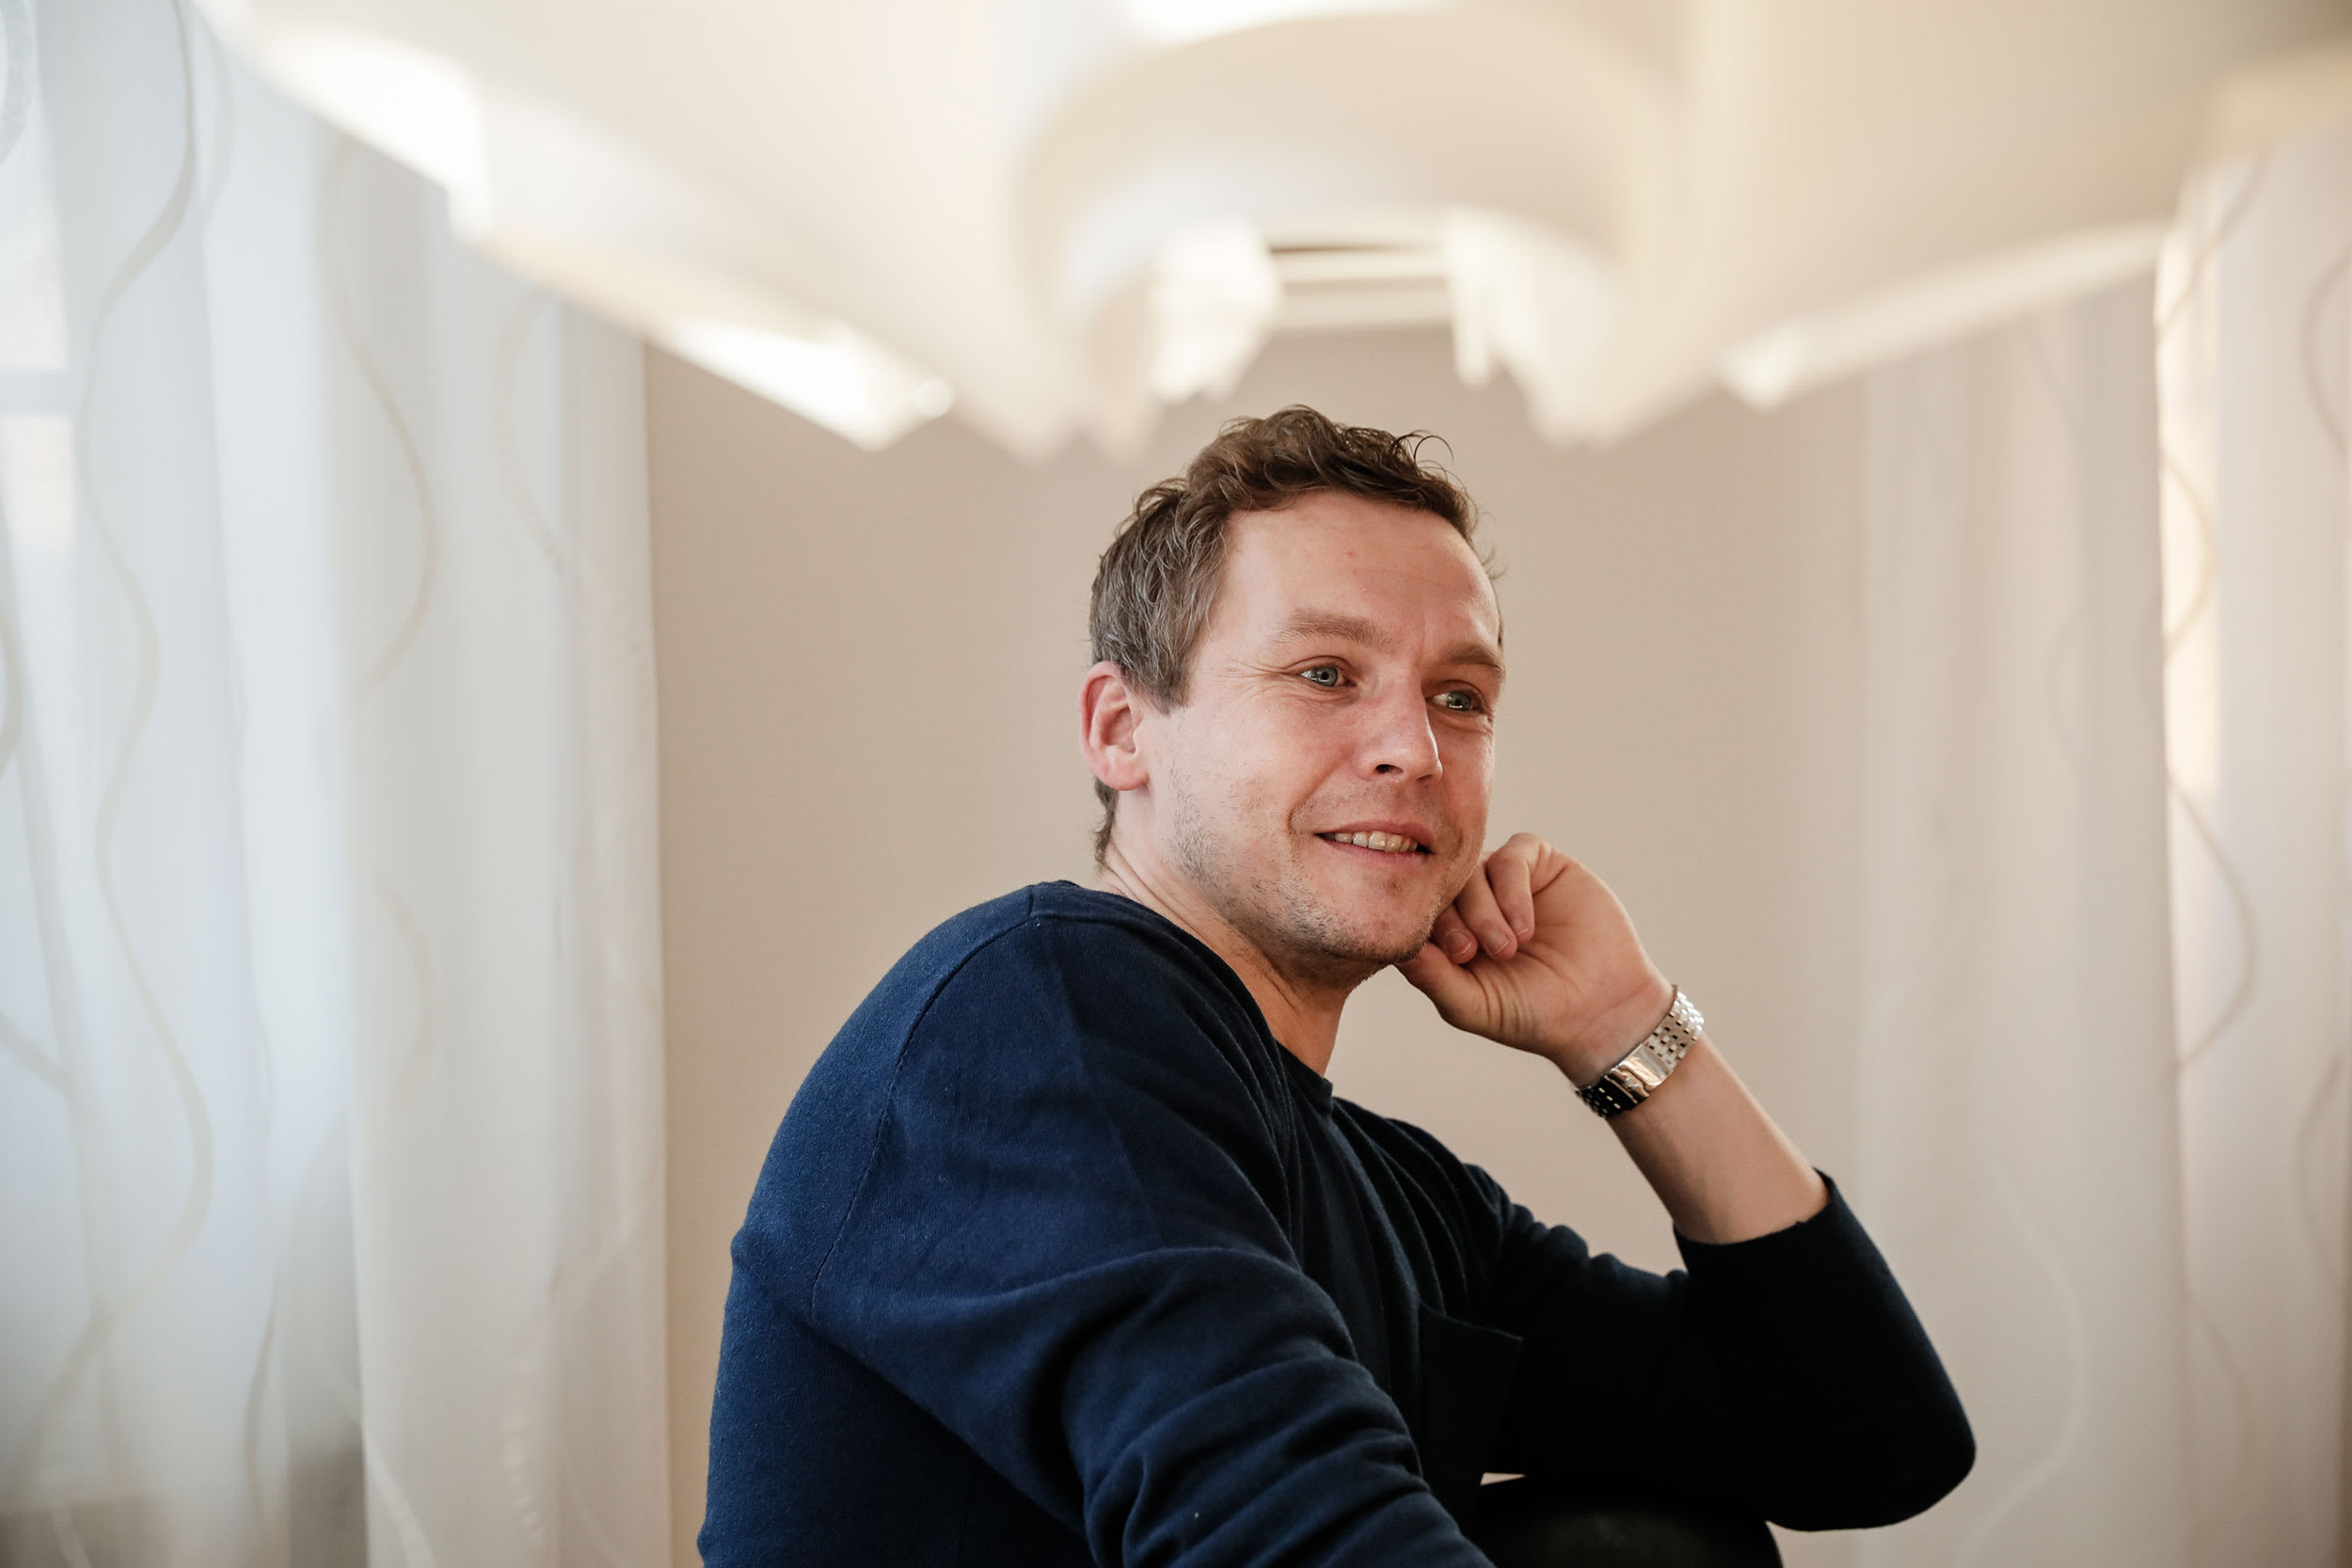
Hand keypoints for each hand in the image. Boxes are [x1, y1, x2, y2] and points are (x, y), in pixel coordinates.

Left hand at [1396, 834, 1674, 1083]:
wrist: (1602, 1010)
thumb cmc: (1531, 1013)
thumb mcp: (1471, 1005)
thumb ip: (1430, 976)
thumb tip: (1392, 947)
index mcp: (1446, 932)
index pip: (1414, 909)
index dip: (1423, 924)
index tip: (1455, 957)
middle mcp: (1469, 901)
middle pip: (1440, 884)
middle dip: (1453, 918)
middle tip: (1473, 953)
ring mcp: (1503, 880)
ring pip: (1473, 867)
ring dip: (1485, 909)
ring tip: (1508, 948)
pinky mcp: (1541, 864)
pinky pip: (1513, 854)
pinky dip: (1513, 889)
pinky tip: (1525, 928)